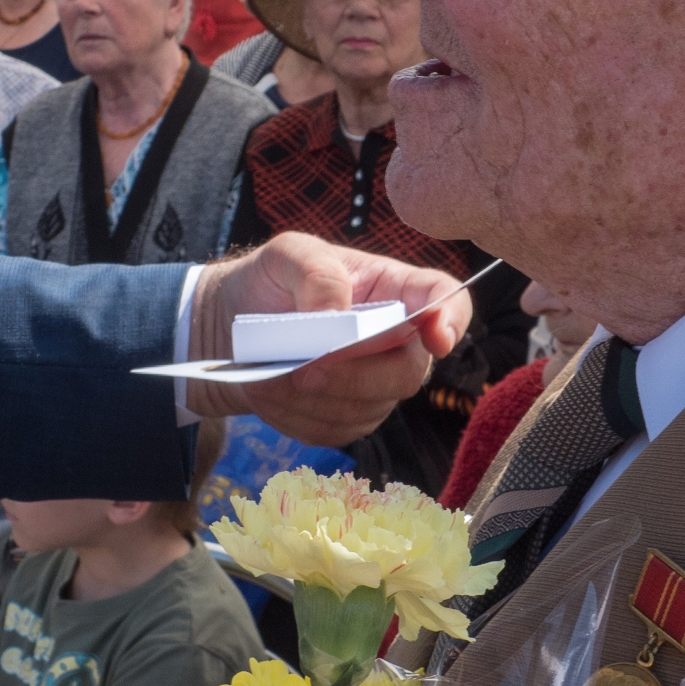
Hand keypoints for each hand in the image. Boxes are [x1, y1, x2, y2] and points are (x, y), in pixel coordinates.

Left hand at [194, 234, 464, 444]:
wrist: (232, 326)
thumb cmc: (271, 282)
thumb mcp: (285, 255)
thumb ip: (316, 272)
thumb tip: (336, 313)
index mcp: (394, 289)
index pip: (444, 299)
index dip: (452, 318)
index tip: (435, 335)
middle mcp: (397, 342)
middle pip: (408, 373)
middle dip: (356, 376)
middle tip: (303, 369)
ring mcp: (376, 385)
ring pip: (367, 409)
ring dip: (313, 399)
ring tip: (266, 376)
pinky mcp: (349, 418)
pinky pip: (335, 430)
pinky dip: (296, 416)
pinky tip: (269, 393)